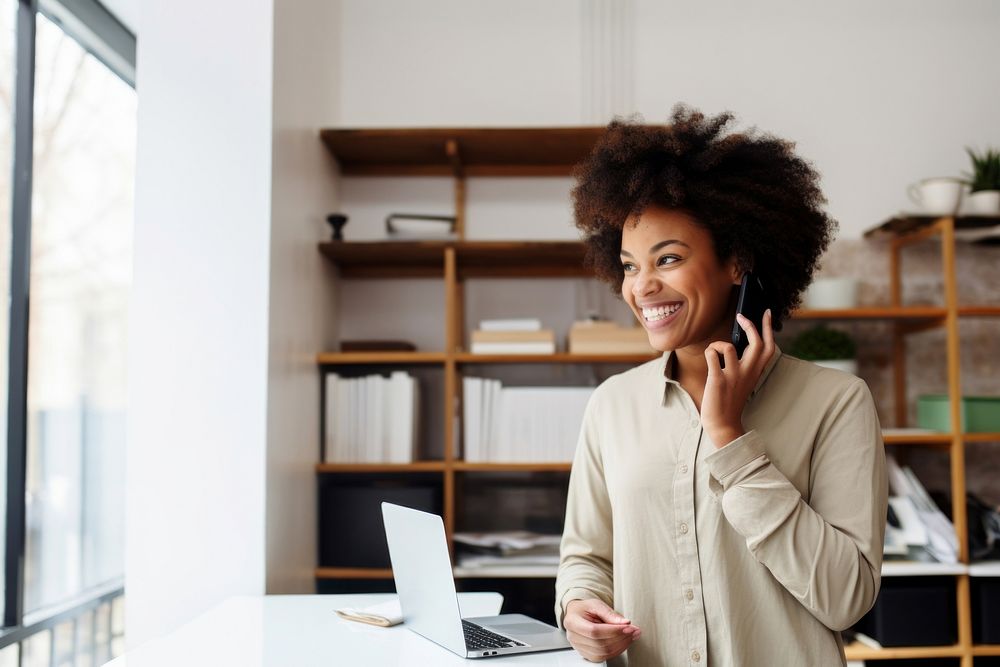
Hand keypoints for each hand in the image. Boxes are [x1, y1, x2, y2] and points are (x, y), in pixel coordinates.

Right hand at [563, 599, 640, 661]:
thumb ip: (609, 613)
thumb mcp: (596, 604)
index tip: (628, 627)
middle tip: (634, 630)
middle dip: (620, 638)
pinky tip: (623, 642)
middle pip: (599, 644)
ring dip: (621, 645)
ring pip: (603, 653)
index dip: (613, 631)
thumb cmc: (585, 608)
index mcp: (572, 622)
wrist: (577, 614)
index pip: (594, 631)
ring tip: (631, 636)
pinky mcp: (586, 654)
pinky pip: (603, 657)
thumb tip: (625, 623)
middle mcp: (573, 637)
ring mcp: (579, 647)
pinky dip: (616, 650)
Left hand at [702, 309, 775, 447]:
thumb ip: (744, 365)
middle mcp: (747, 372)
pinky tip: (709, 358)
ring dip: (720, 344)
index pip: (768, 347)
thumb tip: (737, 345)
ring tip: (715, 352)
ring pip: (730, 347)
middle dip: (750, 326)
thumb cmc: (729, 400)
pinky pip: (712, 355)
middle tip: (741, 316)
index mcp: (755, 372)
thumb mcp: (743, 380)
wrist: (722, 424)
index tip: (765, 312)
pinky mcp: (718, 380)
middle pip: (756, 343)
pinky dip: (709, 351)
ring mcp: (733, 376)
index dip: (768, 328)